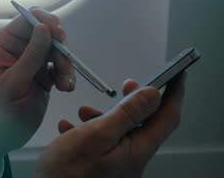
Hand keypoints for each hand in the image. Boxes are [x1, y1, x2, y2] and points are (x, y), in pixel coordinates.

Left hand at [0, 7, 75, 171]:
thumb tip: (43, 28)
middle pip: (48, 33)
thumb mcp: (13, 82)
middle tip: (65, 65)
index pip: (28, 19)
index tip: (59, 33)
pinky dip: (67, 77)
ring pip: (58, 51)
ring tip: (65, 84)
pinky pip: (61, 68)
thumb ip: (30, 56)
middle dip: (60, 48)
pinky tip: (66, 88)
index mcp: (5, 43)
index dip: (45, 21)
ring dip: (66, 65)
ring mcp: (34, 62)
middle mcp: (20, 48)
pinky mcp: (45, 76)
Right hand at [35, 73, 185, 177]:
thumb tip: (152, 95)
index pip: (166, 118)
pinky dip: (89, 130)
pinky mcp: (101, 168)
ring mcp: (117, 165)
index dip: (174, 93)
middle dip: (134, 101)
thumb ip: (126, 114)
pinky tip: (71, 129)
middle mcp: (131, 160)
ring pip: (120, 132)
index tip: (176, 74)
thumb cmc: (66, 174)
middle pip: (144, 124)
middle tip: (128, 85)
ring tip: (84, 111)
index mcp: (135, 152)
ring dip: (104, 116)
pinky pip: (102, 143)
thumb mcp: (96, 136)